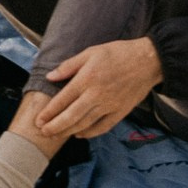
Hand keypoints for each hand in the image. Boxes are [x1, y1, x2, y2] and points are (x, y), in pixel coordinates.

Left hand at [38, 39, 163, 139]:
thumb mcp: (90, 53)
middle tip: (43, 133)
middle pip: (71, 116)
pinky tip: (80, 134)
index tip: (38, 120)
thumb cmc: (118, 54)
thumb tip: (50, 77)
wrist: (148, 61)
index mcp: (86, 79)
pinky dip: (90, 133)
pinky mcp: (121, 111)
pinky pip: (103, 126)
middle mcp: (96, 95)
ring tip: (57, 135)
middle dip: (55, 127)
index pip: (62, 100)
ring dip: (69, 131)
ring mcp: (109, 105)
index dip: (49, 112)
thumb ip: (68, 66)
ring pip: (85, 123)